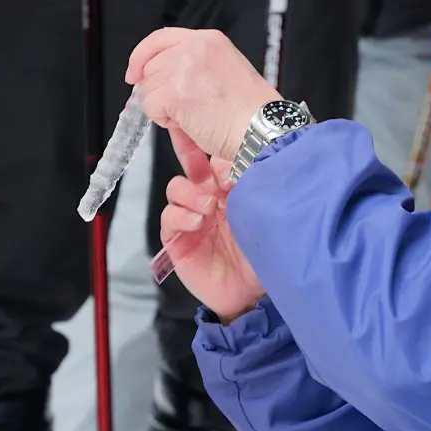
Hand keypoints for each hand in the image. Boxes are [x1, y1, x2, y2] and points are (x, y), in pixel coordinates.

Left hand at [126, 25, 276, 168]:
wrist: (263, 129)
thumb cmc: (253, 112)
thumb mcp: (226, 71)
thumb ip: (194, 67)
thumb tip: (162, 80)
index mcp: (209, 40)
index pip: (161, 38)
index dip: (142, 56)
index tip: (134, 72)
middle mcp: (195, 48)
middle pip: (151, 67)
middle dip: (160, 92)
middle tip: (185, 110)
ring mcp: (183, 68)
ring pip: (149, 90)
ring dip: (165, 109)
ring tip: (194, 117)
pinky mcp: (174, 92)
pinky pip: (151, 107)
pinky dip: (165, 122)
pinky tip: (190, 124)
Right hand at [159, 157, 263, 319]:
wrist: (253, 294)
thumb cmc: (261, 254)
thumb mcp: (257, 212)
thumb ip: (245, 185)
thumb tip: (230, 162)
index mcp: (228, 188)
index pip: (213, 156)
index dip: (209, 144)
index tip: (211, 136)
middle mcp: (208, 198)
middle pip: (189, 164)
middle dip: (186, 149)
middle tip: (192, 147)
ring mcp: (191, 218)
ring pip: (176, 188)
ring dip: (190, 193)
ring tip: (209, 207)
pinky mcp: (178, 240)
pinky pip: (169, 218)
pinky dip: (181, 216)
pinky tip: (197, 223)